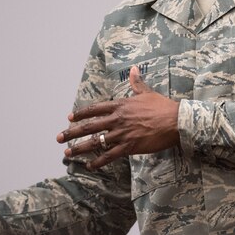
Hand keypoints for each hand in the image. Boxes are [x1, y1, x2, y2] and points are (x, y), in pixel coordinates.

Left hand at [57, 65, 179, 169]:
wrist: (175, 121)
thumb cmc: (163, 107)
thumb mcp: (147, 93)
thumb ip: (136, 83)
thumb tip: (133, 69)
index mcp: (120, 105)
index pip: (94, 109)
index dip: (80, 114)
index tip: (70, 118)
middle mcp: (117, 119)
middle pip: (90, 126)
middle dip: (72, 132)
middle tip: (59, 137)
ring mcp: (122, 133)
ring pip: (96, 142)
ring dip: (80, 148)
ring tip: (67, 152)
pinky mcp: (129, 147)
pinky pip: (109, 156)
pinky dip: (98, 162)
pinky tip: (90, 165)